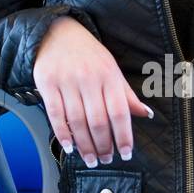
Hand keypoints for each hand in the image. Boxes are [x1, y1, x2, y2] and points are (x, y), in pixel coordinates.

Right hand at [33, 16, 152, 164]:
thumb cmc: (89, 55)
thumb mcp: (112, 70)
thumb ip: (127, 95)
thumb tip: (146, 114)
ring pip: (77, 121)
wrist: (57, 33)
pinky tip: (69, 147)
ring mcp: (67, 82)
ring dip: (85, 145)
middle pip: (98, 121)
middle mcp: (89, 79)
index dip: (123, 136)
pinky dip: (63, 134)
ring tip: (90, 159)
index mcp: (109, 76)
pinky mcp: (47, 84)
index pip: (119, 112)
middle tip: (105, 160)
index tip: (126, 154)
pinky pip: (56, 114)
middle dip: (103, 145)